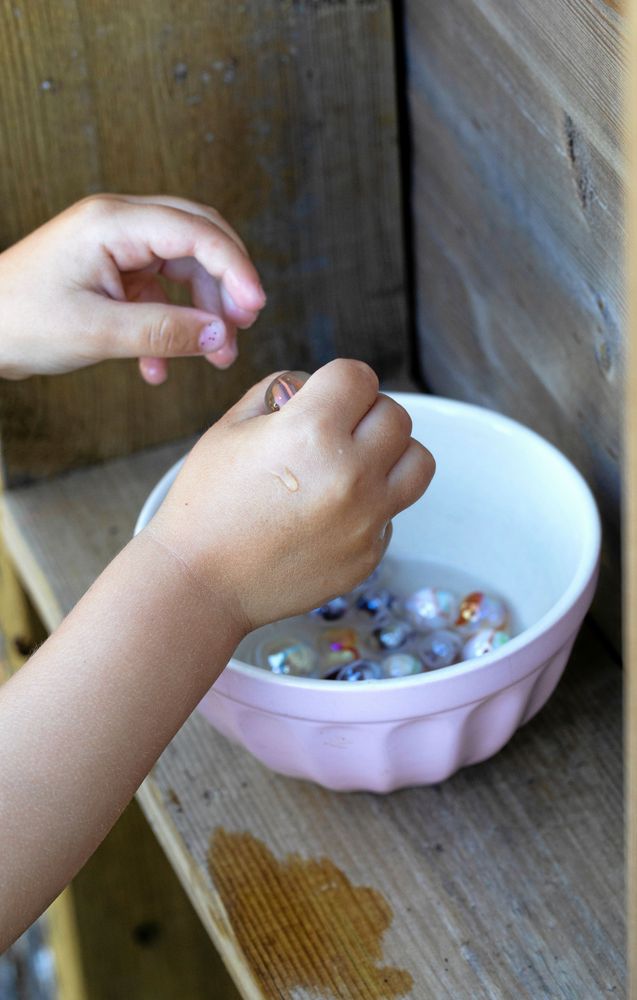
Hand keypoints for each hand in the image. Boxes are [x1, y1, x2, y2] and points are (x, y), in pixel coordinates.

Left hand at [0, 193, 265, 383]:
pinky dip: (171, 325)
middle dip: (226, 284)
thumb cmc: (18, 320)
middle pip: (198, 239)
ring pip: (184, 267)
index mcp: (112, 224)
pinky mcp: (113, 272)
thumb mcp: (97, 332)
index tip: (255, 308)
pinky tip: (161, 365)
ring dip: (204, 311)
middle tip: (242, 326)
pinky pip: (161, 292)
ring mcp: (117, 247)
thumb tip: (220, 335)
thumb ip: (164, 330)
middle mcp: (118, 225)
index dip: (235, 268)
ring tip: (215, 354)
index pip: (196, 230)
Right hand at [147, 359, 435, 630]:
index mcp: (312, 431)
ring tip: (356, 463)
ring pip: (417, 462)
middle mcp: (351, 473)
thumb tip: (316, 386)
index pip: (360, 376)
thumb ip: (280, 390)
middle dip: (365, 413)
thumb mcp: (230, 426)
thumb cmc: (206, 504)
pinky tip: (331, 513)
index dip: (338, 381)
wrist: (201, 583)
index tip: (324, 396)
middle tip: (335, 430)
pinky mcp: (370, 554)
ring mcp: (366, 518)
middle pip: (396, 416)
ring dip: (391, 454)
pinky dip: (372, 504)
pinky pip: (393, 511)